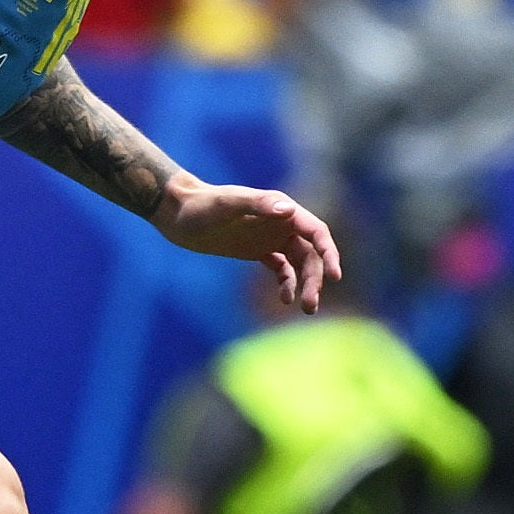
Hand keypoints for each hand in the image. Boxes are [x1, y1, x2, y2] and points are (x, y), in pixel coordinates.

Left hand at [153, 182, 339, 311]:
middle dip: (315, 279)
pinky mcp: (257, 250)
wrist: (177, 212)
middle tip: (310, 306)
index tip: (335, 276)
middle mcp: (281, 223)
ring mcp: (270, 237)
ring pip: (299, 264)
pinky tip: (285, 299)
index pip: (316, 232)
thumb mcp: (227, 204)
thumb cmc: (201, 205)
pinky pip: (281, 269)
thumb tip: (288, 211)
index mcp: (280, 209)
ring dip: (304, 285)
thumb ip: (257, 205)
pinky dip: (287, 284)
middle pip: (310, 254)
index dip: (329, 253)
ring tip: (304, 309)